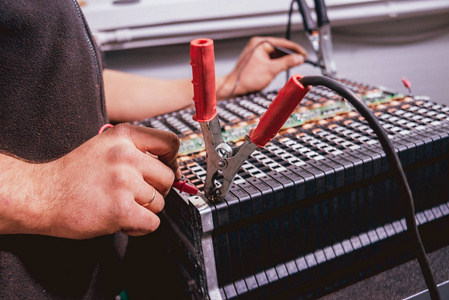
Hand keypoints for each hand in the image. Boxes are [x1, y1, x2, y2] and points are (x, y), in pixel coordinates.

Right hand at [34, 124, 179, 238]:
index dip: (172, 160)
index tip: (167, 169)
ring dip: (145, 209)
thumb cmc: (72, 174)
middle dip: (156, 190)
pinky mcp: (121, 209)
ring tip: (122, 206)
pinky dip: (140, 227)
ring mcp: (124, 182)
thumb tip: (170, 167)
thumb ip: (135, 151)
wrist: (40, 195)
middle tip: (137, 194)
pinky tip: (123, 221)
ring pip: (160, 202)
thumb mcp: (104, 146)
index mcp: (122, 137)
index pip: (169, 143)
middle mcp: (126, 156)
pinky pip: (152, 222)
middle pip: (168, 176)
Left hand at [217, 36, 306, 98]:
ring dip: (283, 60)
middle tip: (300, 60)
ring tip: (292, 65)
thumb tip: (299, 58)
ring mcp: (255, 52)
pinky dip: (276, 63)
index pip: (282, 43)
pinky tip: (282, 68)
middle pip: (279, 48)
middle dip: (289, 55)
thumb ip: (287, 63)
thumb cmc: (246, 79)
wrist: (234, 87)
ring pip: (274, 54)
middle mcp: (257, 45)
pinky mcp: (255, 59)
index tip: (304, 53)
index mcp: (259, 43)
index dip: (295, 49)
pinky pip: (269, 59)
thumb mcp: (271, 70)